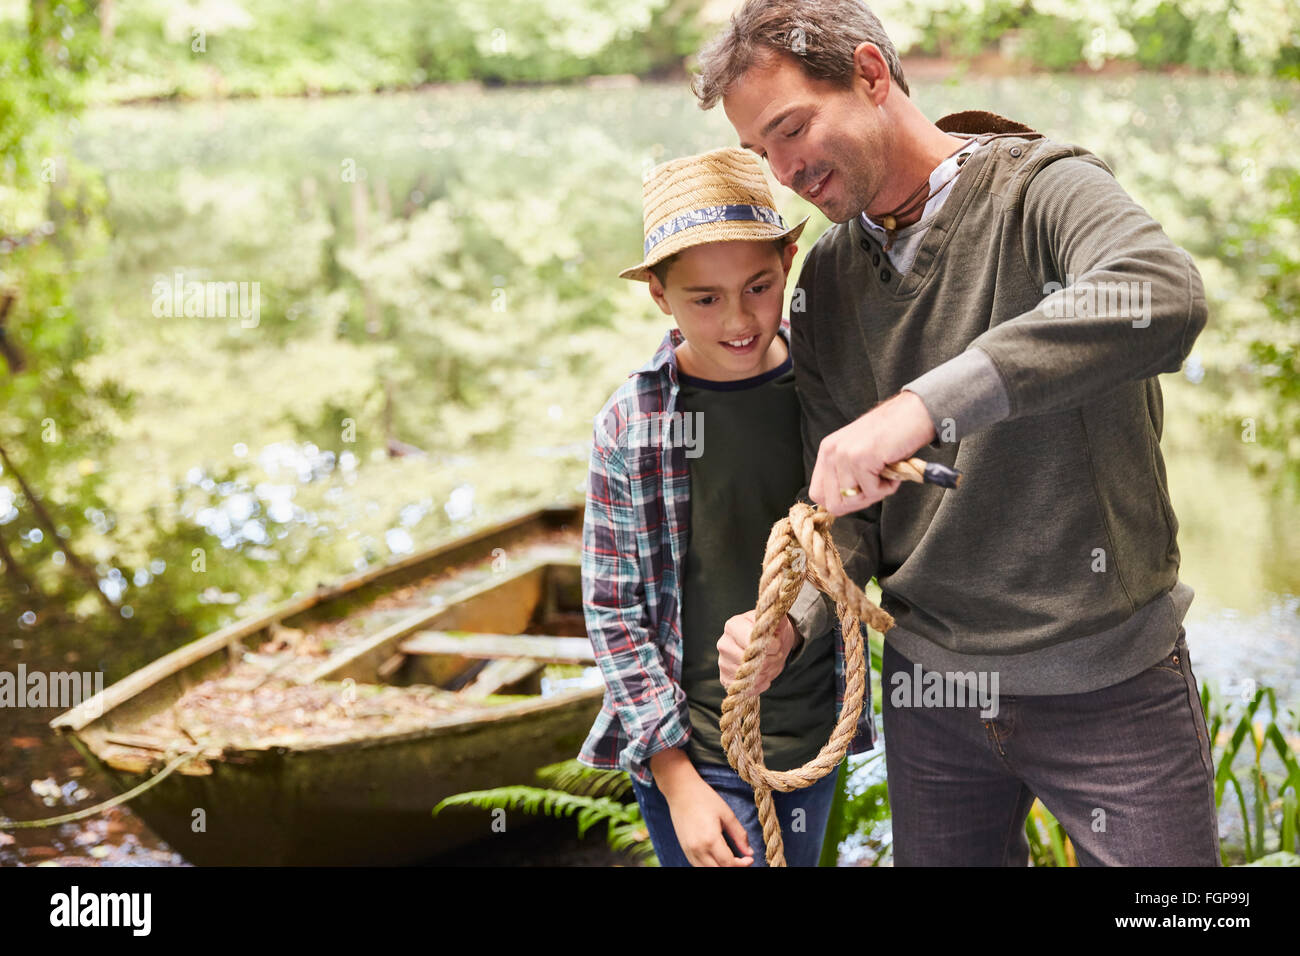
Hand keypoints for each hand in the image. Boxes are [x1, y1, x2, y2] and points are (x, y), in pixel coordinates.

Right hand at [663, 772, 754, 866]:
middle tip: (742, 860)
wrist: (680, 790)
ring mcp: (689, 851)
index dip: (742, 865)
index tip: (750, 858)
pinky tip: (717, 858)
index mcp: (710, 839)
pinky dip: (710, 866)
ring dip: (720, 868)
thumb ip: (739, 835)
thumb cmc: (704, 798)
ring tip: (730, 859)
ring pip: (707, 871)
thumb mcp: (727, 814)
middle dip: (733, 868)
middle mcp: (698, 849)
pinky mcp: (684, 849)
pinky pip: (698, 866)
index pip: (728, 864)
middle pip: (718, 870)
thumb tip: (749, 852)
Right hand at [717, 610, 798, 693]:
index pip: (750, 641)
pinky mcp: (725, 678)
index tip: (777, 645)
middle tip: (777, 656)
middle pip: (749, 661)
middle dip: (769, 661)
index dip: (768, 646)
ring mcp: (722, 662)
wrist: (769, 645)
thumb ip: (777, 620)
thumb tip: (774, 623)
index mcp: (733, 625)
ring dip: (765, 674)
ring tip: (770, 664)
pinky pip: (743, 688)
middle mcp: (724, 643)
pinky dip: (758, 685)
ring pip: (747, 677)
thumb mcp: (778, 623)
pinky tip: (764, 676)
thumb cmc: (772, 632)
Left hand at [809, 390, 936, 515]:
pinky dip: (888, 487)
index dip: (839, 503)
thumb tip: (840, 506)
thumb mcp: (858, 453)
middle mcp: (831, 452)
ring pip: (852, 500)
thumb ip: (844, 475)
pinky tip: (893, 469)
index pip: (818, 494)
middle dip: (858, 502)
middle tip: (877, 485)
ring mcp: (845, 454)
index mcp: (827, 451)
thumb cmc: (892, 436)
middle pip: (833, 503)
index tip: (860, 495)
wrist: (914, 413)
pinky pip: (872, 492)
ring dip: (875, 494)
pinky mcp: (861, 458)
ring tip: (886, 474)